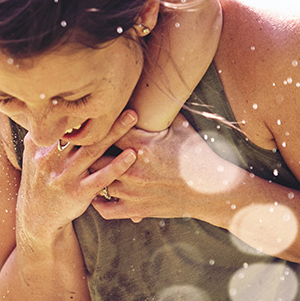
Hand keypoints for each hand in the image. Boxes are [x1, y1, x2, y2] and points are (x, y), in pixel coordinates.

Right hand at [15, 110, 138, 241]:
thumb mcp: (32, 155)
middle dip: (102, 116)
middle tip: (124, 100)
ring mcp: (63, 177)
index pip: (62, 123)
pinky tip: (131, 154)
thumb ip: (42, 134)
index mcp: (39, 146)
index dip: (80, 109)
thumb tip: (49, 106)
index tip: (98, 93)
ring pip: (92, 151)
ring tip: (132, 118)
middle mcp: (49, 160)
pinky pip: (100, 177)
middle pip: (80, 133)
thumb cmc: (40, 180)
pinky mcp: (77, 194)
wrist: (36, 217)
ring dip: (114, 133)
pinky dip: (116, 165)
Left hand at [91, 115, 242, 221]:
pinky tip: (99, 194)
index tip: (96, 125)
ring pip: (96, 181)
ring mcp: (132, 191)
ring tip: (87, 169)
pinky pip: (105, 210)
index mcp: (141, 144)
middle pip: (94, 156)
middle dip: (91, 151)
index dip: (100, 127)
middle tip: (85, 147)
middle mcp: (132, 168)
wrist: (214, 191)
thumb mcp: (182, 128)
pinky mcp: (136, 209)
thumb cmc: (199, 156)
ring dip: (94, 175)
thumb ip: (162, 112)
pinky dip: (99, 203)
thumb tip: (156, 91)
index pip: (106, 130)